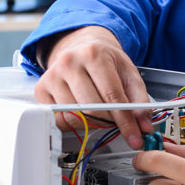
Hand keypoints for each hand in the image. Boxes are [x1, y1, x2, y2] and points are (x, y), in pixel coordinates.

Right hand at [33, 26, 152, 146]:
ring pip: (75, 117)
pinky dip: (74, 124)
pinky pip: (59, 120)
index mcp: (94, 54)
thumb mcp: (128, 72)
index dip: (125, 122)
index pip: (112, 96)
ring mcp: (52, 76)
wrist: (81, 46)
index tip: (135, 138)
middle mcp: (69, 63)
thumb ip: (139, 98)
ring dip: (92, 123)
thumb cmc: (105, 60)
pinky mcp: (41, 90)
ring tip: (100, 113)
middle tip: (117, 123)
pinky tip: (81, 112)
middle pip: (92, 109)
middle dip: (109, 122)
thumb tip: (143, 126)